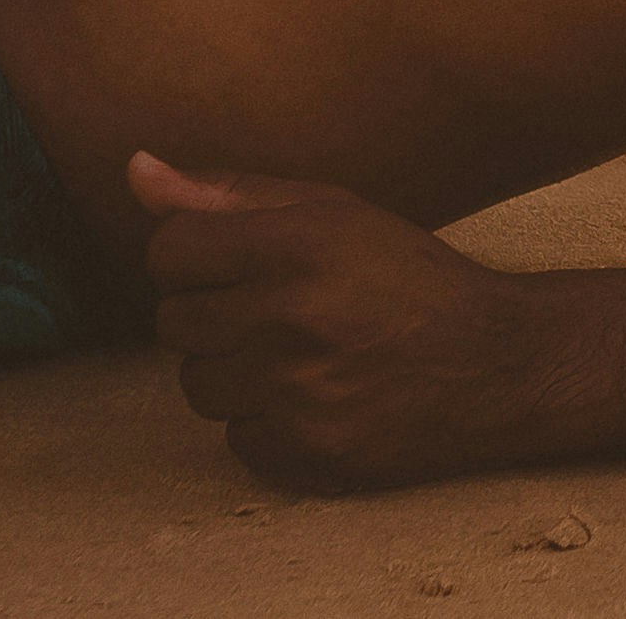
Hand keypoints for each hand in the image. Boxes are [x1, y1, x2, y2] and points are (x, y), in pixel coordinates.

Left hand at [133, 151, 533, 492]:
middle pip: (173, 322)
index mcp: (294, 245)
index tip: (234, 261)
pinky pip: (235, 438)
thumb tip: (134, 169)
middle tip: (277, 306)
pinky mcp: (304, 456)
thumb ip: (227, 193)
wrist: (491, 363)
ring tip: (296, 351)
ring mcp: (294, 397)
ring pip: (197, 386)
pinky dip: (264, 421)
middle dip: (214, 311)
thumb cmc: (404, 274)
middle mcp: (287, 321)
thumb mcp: (330, 210)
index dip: (193, 255)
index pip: (169, 251)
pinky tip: (314, 396)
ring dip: (233, 369)